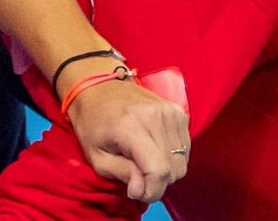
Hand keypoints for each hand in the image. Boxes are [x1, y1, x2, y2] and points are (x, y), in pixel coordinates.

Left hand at [64, 67, 191, 201]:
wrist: (96, 86)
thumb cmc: (92, 122)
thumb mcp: (95, 155)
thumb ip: (121, 174)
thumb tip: (142, 190)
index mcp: (131, 127)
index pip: (158, 171)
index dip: (151, 191)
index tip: (136, 192)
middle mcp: (156, 117)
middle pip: (174, 170)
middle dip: (156, 182)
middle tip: (136, 175)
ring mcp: (170, 112)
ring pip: (182, 161)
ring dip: (166, 170)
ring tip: (142, 159)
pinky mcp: (178, 111)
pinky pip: (185, 148)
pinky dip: (171, 156)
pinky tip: (152, 148)